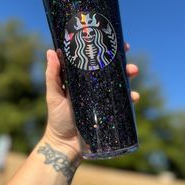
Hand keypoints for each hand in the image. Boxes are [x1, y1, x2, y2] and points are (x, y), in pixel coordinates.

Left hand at [43, 42, 138, 161]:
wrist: (65, 145)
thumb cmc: (57, 119)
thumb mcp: (53, 95)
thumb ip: (52, 75)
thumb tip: (51, 51)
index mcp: (80, 81)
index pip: (92, 61)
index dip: (102, 50)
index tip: (110, 39)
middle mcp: (93, 88)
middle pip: (109, 70)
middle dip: (120, 61)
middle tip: (126, 53)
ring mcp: (102, 100)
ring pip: (118, 84)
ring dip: (128, 76)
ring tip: (133, 72)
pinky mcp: (109, 112)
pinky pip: (123, 103)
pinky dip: (130, 98)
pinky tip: (134, 96)